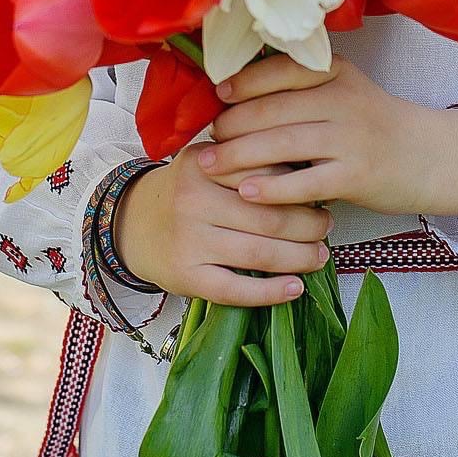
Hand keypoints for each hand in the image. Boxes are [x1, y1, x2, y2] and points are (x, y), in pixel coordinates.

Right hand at [113, 142, 332, 308]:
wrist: (132, 223)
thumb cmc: (185, 192)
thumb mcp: (209, 163)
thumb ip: (248, 163)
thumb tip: (310, 175)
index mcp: (204, 165)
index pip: (266, 174)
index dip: (300, 187)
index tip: (320, 193)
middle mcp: (193, 200)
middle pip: (268, 216)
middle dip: (309, 225)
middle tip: (326, 228)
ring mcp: (188, 241)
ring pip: (258, 254)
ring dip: (299, 258)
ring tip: (319, 256)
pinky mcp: (186, 276)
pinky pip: (235, 290)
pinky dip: (270, 293)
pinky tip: (294, 288)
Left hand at [196, 52, 435, 215]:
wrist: (432, 156)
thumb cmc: (375, 126)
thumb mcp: (346, 91)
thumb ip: (303, 89)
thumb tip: (237, 96)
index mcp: (336, 72)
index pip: (280, 70)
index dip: (243, 83)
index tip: (217, 96)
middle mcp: (342, 99)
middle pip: (273, 108)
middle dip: (231, 124)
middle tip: (205, 140)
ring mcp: (351, 138)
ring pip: (282, 143)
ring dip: (239, 155)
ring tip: (209, 165)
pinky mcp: (357, 175)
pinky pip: (305, 181)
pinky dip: (273, 188)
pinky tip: (247, 192)